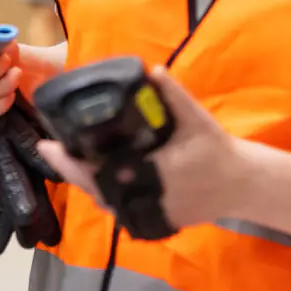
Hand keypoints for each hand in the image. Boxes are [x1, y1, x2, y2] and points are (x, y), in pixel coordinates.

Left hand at [34, 66, 252, 230]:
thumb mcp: (197, 120)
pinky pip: (122, 211)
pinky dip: (105, 196)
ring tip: (64, 161)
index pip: (101, 173)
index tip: (51, 145)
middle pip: (96, 190)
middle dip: (70, 171)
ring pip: (107, 203)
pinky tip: (92, 179)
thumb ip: (175, 96)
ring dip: (85, 183)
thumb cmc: (217, 150)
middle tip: (49, 150)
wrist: (241, 185)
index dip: (72, 163)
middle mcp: (146, 197)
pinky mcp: (156, 220)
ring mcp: (150, 213)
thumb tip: (153, 70)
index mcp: (152, 173)